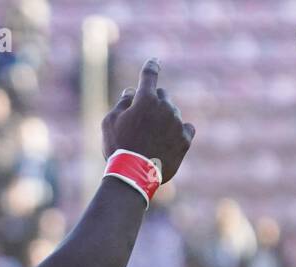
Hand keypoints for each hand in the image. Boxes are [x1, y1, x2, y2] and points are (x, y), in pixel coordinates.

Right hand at [101, 58, 194, 183]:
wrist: (133, 175)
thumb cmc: (117, 147)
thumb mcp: (109, 123)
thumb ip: (121, 104)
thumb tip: (131, 92)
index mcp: (145, 99)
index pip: (150, 75)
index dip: (152, 66)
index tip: (154, 61)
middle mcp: (165, 107)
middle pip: (163, 96)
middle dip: (154, 104)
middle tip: (143, 122)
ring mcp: (177, 123)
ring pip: (173, 114)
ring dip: (164, 121)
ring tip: (151, 141)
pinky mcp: (185, 139)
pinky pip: (186, 128)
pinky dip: (178, 132)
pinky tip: (167, 143)